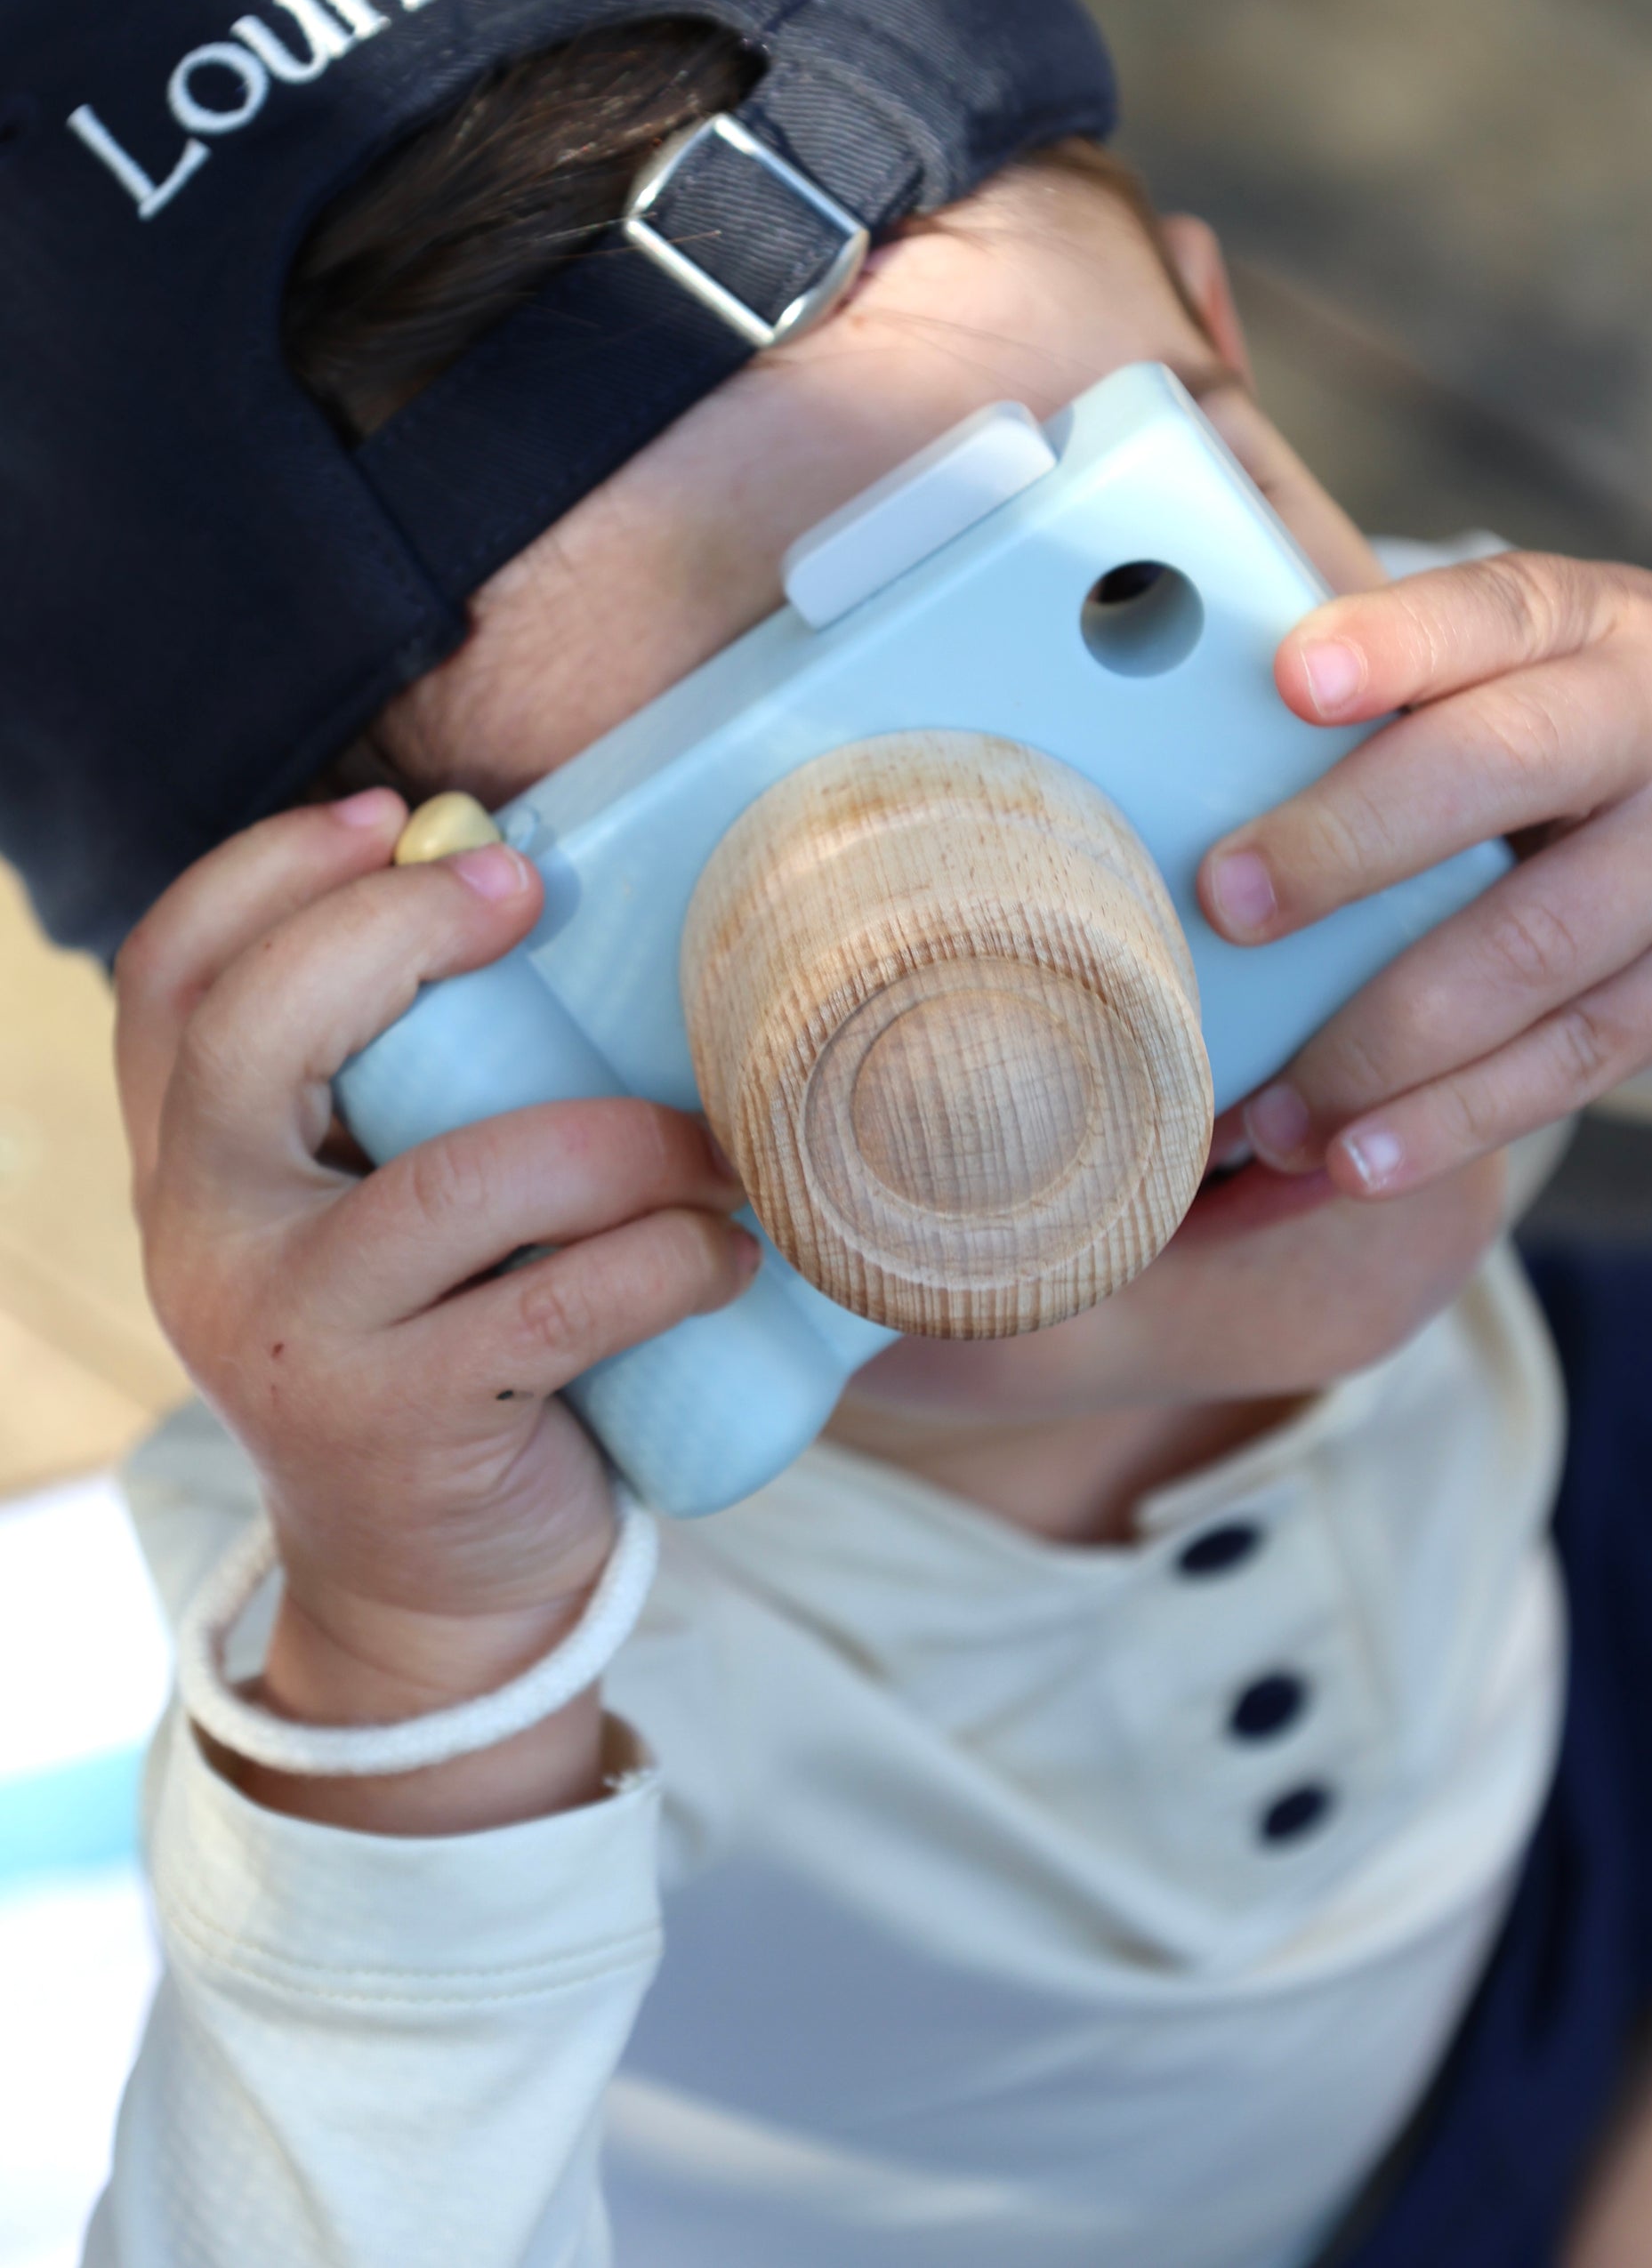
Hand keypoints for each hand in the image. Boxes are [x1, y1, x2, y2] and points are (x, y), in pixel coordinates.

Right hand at [116, 789, 755, 1828]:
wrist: (425, 1584)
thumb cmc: (435, 1342)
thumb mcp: (366, 1213)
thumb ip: (395, 1091)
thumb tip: (554, 894)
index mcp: (192, 1164)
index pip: (170, 979)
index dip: (267, 871)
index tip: (398, 819)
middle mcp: (208, 1239)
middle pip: (261, 1033)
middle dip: (405, 933)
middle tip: (530, 893)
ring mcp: (297, 1338)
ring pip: (466, 1179)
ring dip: (625, 1139)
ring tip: (717, 1146)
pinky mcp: (405, 1421)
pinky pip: (567, 1298)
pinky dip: (673, 1260)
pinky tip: (727, 1254)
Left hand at [1197, 553, 1651, 1196]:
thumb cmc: (1597, 723)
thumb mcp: (1540, 649)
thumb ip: (1405, 648)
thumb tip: (1201, 579)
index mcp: (1593, 628)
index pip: (1493, 612)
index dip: (1395, 645)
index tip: (1293, 678)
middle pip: (1505, 776)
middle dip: (1355, 842)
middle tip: (1229, 899)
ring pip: (1530, 954)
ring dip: (1382, 1038)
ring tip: (1266, 1096)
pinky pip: (1564, 1067)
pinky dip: (1448, 1123)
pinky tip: (1351, 1158)